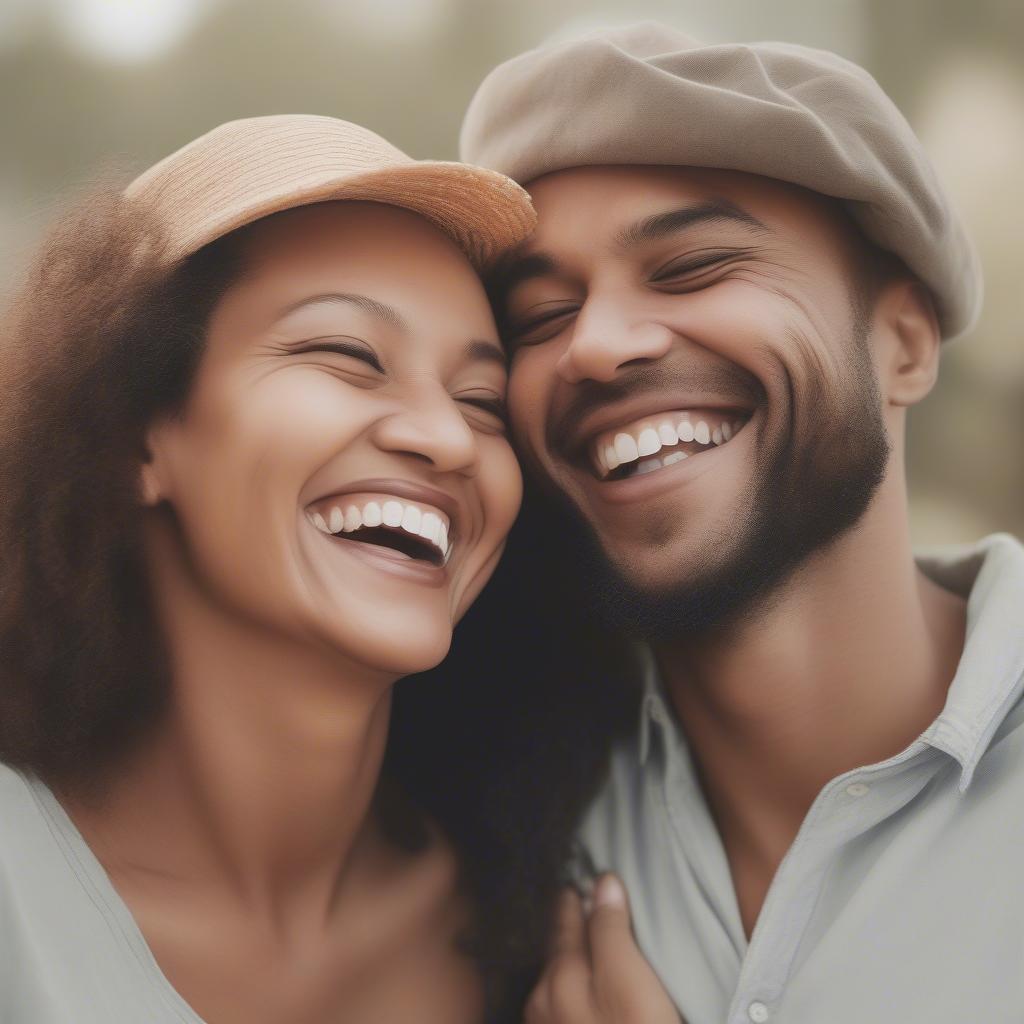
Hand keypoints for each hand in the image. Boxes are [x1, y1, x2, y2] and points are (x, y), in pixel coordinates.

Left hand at [525, 873, 682, 1023]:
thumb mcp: (628, 981)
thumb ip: (611, 931)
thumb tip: (602, 883)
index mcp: (558, 976)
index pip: (564, 920)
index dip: (572, 897)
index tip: (576, 877)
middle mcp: (543, 1002)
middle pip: (554, 951)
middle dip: (563, 927)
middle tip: (573, 902)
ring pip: (553, 981)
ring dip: (565, 960)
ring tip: (578, 943)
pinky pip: (558, 1008)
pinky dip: (568, 990)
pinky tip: (577, 994)